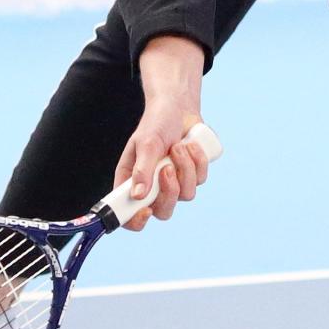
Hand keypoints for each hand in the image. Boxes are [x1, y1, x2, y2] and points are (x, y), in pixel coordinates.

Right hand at [114, 99, 209, 232]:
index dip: (136, 221)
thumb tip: (138, 196)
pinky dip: (197, 161)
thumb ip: (142, 169)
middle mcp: (152, 187)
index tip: (146, 210)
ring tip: (178, 146)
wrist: (178, 107)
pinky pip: (200, 181)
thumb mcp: (146, 143)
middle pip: (163, 211)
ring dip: (185, 169)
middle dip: (169, 192)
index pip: (128, 214)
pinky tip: (190, 144)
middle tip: (167, 169)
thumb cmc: (156, 123)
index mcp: (131, 182)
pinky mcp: (192, 176)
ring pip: (186, 195)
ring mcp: (174, 183)